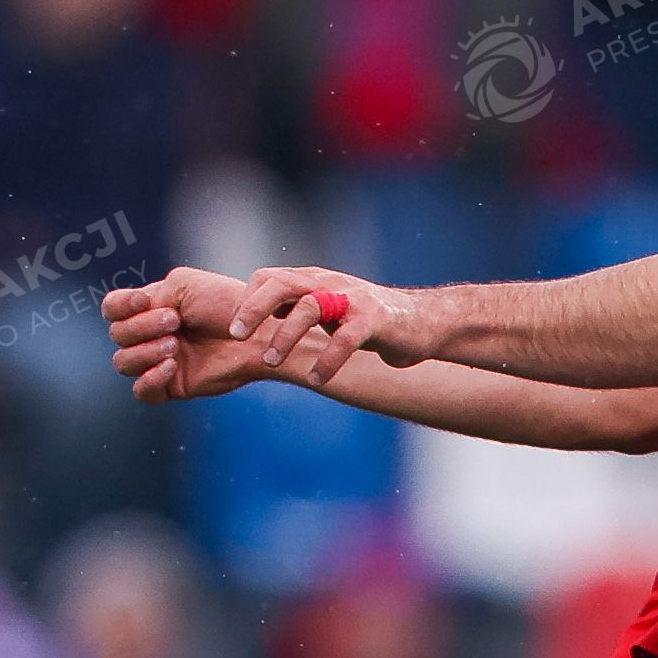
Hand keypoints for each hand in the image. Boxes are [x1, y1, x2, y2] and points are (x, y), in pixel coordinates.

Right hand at [104, 269, 272, 402]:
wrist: (256, 334)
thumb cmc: (227, 305)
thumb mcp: (183, 285)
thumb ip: (151, 296)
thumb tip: (136, 318)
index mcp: (150, 308)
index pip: (113, 309)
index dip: (121, 306)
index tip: (145, 300)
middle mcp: (151, 335)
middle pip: (117, 334)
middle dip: (142, 326)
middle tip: (175, 321)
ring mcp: (160, 361)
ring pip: (123, 362)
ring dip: (144, 351)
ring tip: (174, 345)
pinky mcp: (173, 386)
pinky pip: (142, 391)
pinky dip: (150, 378)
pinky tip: (171, 365)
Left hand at [225, 266, 431, 380]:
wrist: (424, 323)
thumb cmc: (373, 322)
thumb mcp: (331, 312)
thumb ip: (302, 311)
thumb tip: (266, 320)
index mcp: (316, 280)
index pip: (270, 278)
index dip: (247, 300)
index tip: (233, 328)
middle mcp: (330, 283)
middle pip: (282, 284)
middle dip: (253, 309)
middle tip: (236, 336)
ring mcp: (353, 300)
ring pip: (309, 307)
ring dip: (284, 336)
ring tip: (270, 361)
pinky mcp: (375, 320)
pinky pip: (345, 339)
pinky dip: (328, 360)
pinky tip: (317, 379)